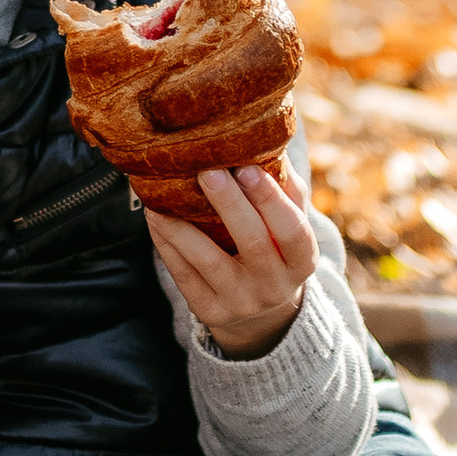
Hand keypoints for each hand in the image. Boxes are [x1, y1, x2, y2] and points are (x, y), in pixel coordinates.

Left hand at [147, 160, 319, 360]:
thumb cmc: (275, 249)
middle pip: (253, 243)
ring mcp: (240, 302)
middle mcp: (274, 286)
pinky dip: (166, 242)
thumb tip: (268, 142)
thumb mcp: (290, 225)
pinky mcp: (208, 310)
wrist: (260, 312)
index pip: (292, 230)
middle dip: (230, 204)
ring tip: (162, 196)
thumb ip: (286, 189)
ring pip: (208, 260)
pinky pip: (182, 273)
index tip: (247, 168)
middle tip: (207, 171)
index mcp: (302, 262)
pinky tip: (154, 216)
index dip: (271, 200)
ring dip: (182, 225)